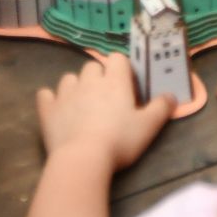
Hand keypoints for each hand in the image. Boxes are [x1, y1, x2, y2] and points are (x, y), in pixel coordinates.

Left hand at [36, 58, 174, 171]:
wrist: (83, 158)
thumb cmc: (120, 141)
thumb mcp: (148, 127)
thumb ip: (161, 109)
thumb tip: (172, 96)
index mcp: (114, 81)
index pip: (117, 58)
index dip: (122, 68)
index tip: (127, 85)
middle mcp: (89, 81)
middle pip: (92, 66)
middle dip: (98, 77)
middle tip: (106, 98)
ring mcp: (65, 93)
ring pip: (69, 78)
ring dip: (76, 87)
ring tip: (82, 105)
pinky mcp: (48, 109)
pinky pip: (45, 95)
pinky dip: (50, 99)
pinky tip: (56, 109)